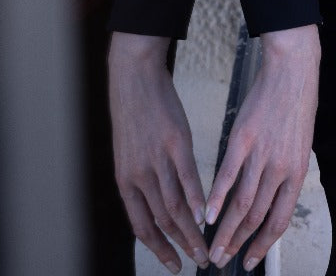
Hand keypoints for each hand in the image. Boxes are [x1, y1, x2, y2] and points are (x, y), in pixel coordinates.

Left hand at [108, 33, 208, 272]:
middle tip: (199, 261)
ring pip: (175, 205)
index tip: (174, 265)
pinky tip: (207, 213)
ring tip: (207, 246)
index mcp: (126, 182)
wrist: (134, 80)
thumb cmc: (136, 115)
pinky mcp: (175, 142)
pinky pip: (187, 177)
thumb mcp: (132, 153)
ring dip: (193, 231)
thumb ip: (145, 180)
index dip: (159, 249)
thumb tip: (161, 203)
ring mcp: (157, 159)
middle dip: (181, 246)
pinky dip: (197, 199)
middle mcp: (139, 176)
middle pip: (162, 221)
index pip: (142, 226)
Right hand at [206, 24, 320, 271]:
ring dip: (223, 229)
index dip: (263, 245)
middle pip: (256, 217)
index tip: (249, 262)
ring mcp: (261, 154)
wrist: (292, 72)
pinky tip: (204, 212)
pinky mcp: (243, 139)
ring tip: (210, 246)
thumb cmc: (296, 106)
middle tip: (221, 260)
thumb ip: (283, 173)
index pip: (279, 220)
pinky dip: (214, 197)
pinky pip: (227, 174)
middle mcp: (280, 169)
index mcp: (296, 173)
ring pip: (241, 203)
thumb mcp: (298, 145)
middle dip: (237, 243)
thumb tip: (269, 197)